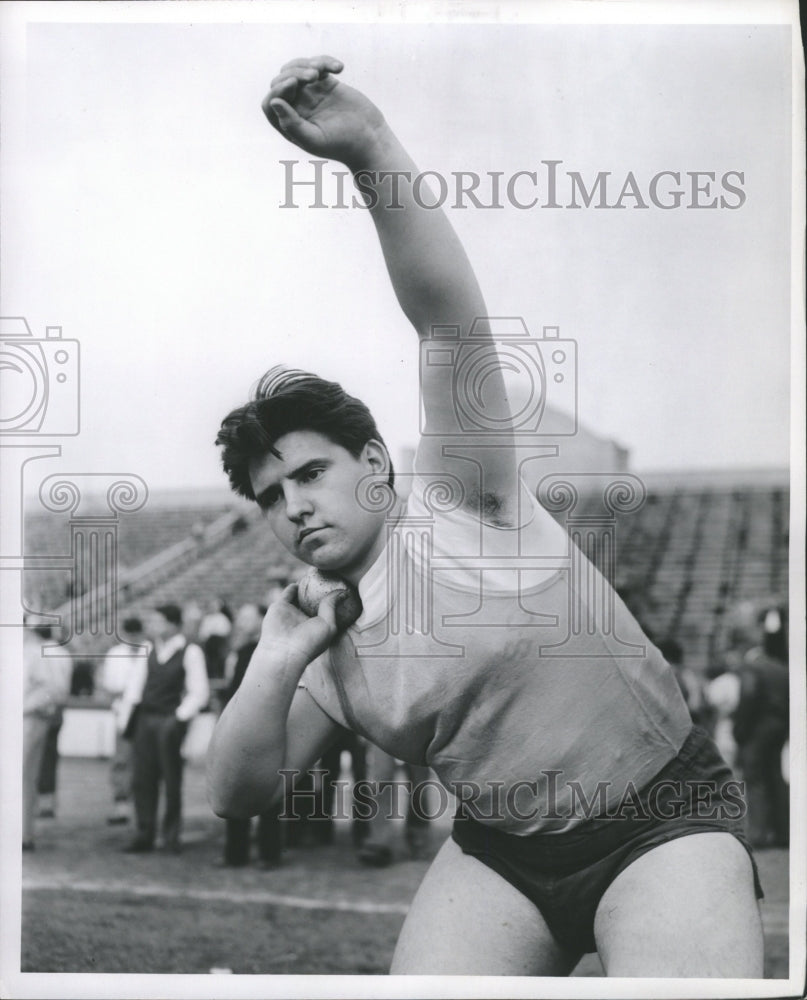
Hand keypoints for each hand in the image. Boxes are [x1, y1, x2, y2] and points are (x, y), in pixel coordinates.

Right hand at [258, 583, 340, 666]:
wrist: (283, 650)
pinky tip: (302, 580)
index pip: (327, 611)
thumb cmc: (309, 642)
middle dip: (319, 593)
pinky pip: (288, 594)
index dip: (334, 601)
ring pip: (300, 597)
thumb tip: (344, 592)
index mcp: (317, 627)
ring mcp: (292, 614)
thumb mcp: (328, 624)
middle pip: (313, 603)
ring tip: (316, 577)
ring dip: (306, 588)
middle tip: (329, 580)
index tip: (343, 588)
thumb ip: (332, 606)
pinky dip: (294, 587)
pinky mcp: (280, 607)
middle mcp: (304, 621)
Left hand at [262, 56, 386, 168]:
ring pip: (296, 68)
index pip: (272, 101)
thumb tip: (274, 102)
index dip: (278, 89)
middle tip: (313, 76)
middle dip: (294, 73)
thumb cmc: (342, 144)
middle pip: (282, 81)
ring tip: (321, 72)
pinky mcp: (326, 84)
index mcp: (289, 124)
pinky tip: (339, 68)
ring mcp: (310, 94)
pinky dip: (326, 61)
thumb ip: (292, 124)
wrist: (369, 138)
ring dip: (306, 64)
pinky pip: (318, 64)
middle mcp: (296, 107)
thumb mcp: (315, 139)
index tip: (293, 83)